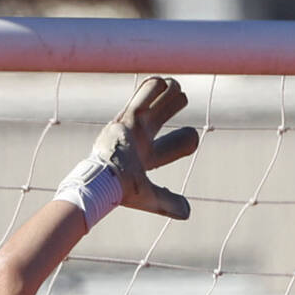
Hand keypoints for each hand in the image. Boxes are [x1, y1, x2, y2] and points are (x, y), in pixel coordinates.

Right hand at [92, 77, 197, 219]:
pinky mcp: (125, 118)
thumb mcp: (149, 197)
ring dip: (165, 94)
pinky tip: (164, 81)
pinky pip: (142, 98)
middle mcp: (137, 139)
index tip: (194, 138)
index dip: (182, 141)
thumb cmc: (121, 190)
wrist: (101, 181)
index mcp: (143, 157)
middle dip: (170, 107)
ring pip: (151, 104)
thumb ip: (168, 203)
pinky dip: (153, 89)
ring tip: (176, 86)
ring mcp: (130, 127)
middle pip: (158, 118)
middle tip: (182, 98)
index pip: (167, 146)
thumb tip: (188, 213)